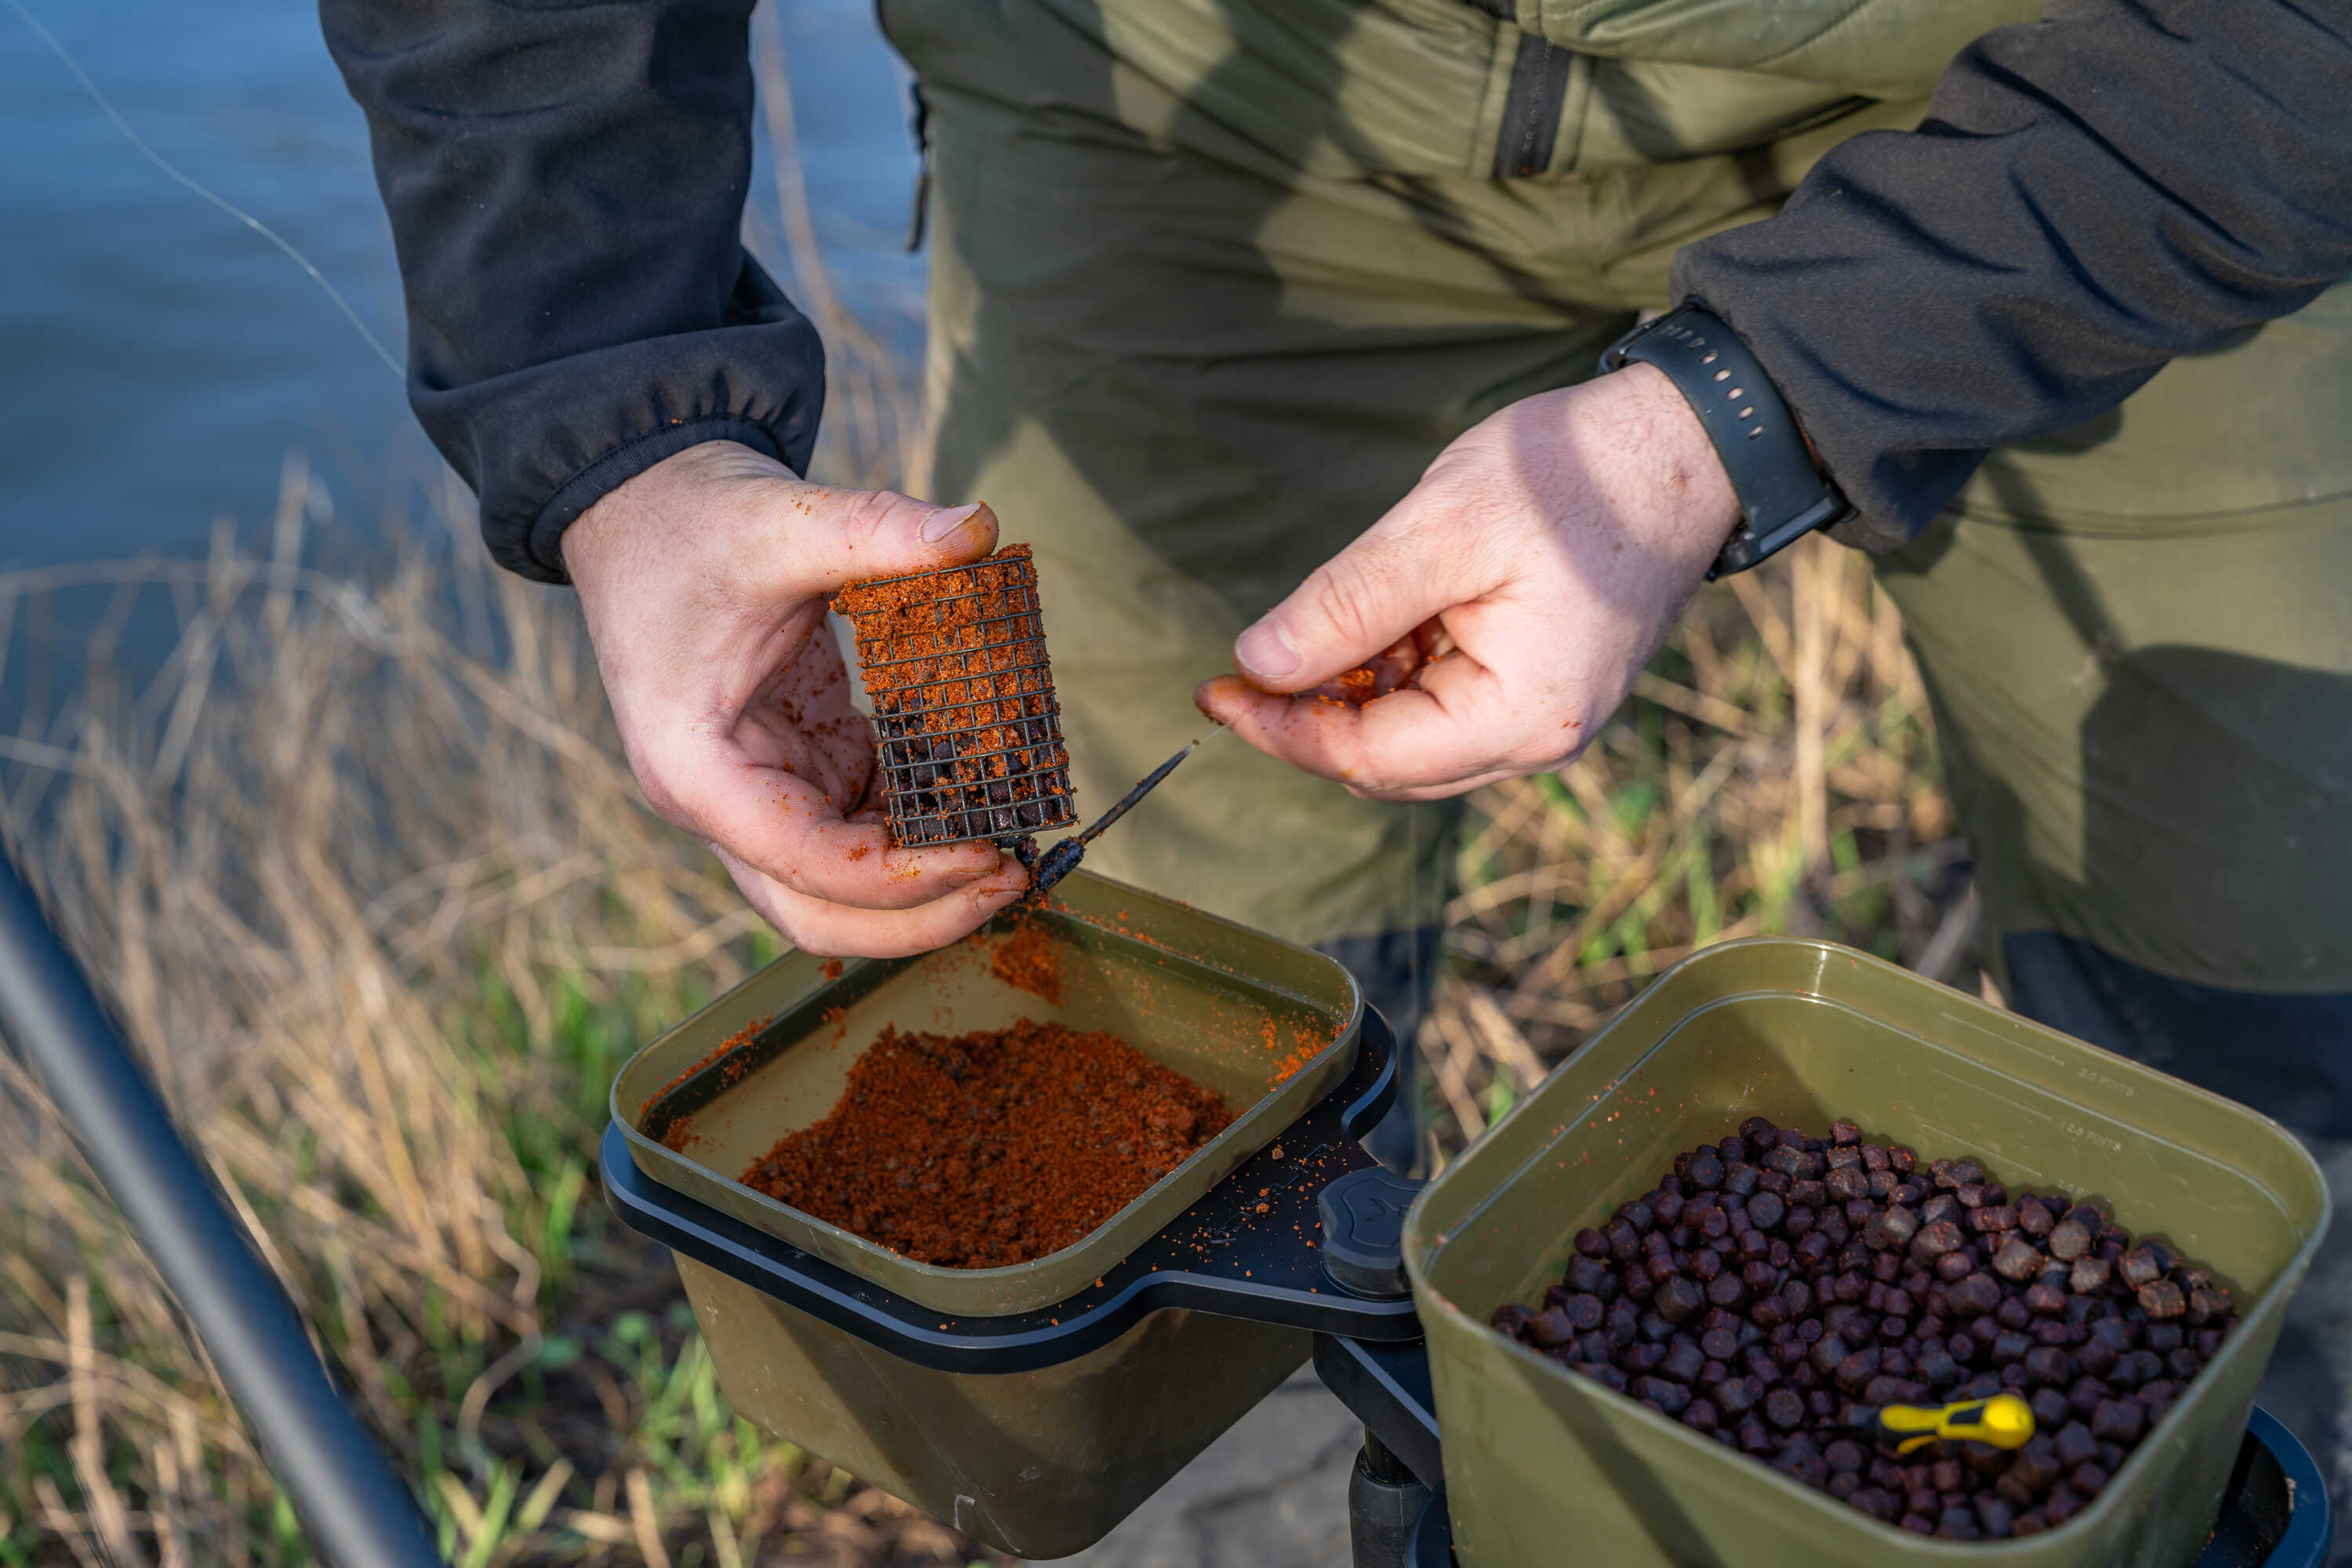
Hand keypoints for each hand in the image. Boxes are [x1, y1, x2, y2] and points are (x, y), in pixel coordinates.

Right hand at [563, 441, 1029, 954]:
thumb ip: (879, 529)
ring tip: (1012, 853)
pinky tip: (981, 803)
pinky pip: (860, 830)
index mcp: (697, 769)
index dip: (903, 877)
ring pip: (839, 888)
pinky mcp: (797, 767)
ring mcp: (760, 793)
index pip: (807, 864)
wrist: (646, 508)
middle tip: (1013, 879)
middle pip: (818, 913)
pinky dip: (918, 831)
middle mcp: (721, 802)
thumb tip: (981, 527)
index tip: (989, 852)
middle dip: (918, 915)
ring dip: (922, 886)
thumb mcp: (781, 521)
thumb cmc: (692, 525)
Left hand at [1196, 366, 1738, 799]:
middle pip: (1385, 764)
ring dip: (1350, 693)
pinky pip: (1443, 704)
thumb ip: (1347, 604)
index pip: (1367, 759)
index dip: (1281, 730)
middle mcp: (1537, 740)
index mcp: (1520, 716)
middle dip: (1308, 719)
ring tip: (1322, 620)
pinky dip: (1392, 672)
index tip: (1215, 687)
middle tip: (1243, 662)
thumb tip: (1258, 663)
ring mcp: (1542, 718)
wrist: (1683, 445)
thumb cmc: (1577, 477)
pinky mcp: (1537, 686)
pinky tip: (1376, 616)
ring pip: (1409, 739)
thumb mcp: (1443, 528)